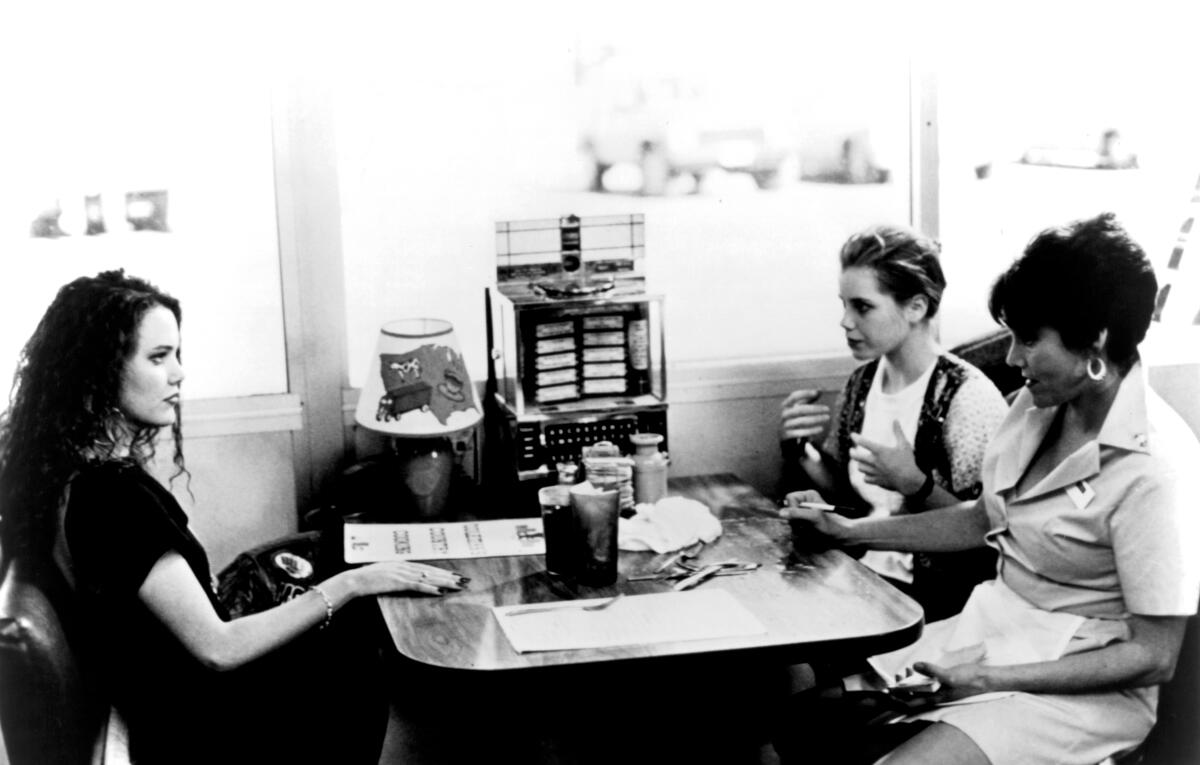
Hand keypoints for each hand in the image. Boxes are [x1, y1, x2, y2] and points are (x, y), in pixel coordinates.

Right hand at [348, 561, 466, 597]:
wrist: (355, 580)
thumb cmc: (368, 579)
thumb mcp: (386, 573)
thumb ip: (398, 574)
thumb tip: (408, 579)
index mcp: (403, 564)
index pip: (428, 567)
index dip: (443, 571)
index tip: (455, 575)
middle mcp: (406, 566)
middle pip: (432, 571)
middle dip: (450, 576)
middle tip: (464, 580)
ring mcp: (402, 573)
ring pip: (429, 577)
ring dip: (445, 582)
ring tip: (458, 586)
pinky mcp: (398, 582)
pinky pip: (417, 585)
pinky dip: (430, 588)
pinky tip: (440, 592)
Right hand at [779, 490, 854, 543]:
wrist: (840, 537)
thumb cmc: (830, 525)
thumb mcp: (813, 518)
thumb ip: (797, 513)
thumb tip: (780, 513)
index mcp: (807, 495)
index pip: (789, 498)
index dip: (792, 508)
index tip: (801, 517)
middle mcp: (804, 502)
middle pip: (787, 509)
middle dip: (794, 519)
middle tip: (805, 525)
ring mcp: (803, 512)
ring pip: (789, 519)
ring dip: (796, 527)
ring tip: (808, 530)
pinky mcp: (803, 522)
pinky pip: (793, 526)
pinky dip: (798, 531)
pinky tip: (807, 533)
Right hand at [781, 389, 830, 441]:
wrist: (782, 438)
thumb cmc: (793, 419)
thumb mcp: (798, 409)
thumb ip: (808, 400)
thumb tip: (820, 390)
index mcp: (786, 405)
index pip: (794, 396)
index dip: (805, 393)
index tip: (817, 392)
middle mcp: (784, 414)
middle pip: (800, 409)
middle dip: (815, 408)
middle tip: (827, 409)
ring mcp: (784, 425)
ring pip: (801, 421)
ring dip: (816, 419)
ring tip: (827, 417)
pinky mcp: (786, 435)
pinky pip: (800, 433)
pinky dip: (811, 430)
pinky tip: (820, 428)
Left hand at [849, 421, 923, 494]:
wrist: (909, 481)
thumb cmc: (907, 462)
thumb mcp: (904, 445)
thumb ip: (898, 432)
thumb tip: (895, 420)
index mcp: (880, 451)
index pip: (863, 442)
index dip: (856, 438)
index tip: (852, 435)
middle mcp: (874, 462)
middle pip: (856, 457)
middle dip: (852, 453)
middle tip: (851, 451)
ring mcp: (874, 472)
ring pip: (860, 468)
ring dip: (859, 464)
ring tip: (861, 462)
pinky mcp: (877, 481)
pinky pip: (865, 479)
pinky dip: (866, 476)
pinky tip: (868, 474)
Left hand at [896, 643, 989, 707]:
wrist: (986, 678)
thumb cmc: (970, 679)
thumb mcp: (950, 675)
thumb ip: (933, 671)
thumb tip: (915, 666)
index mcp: (936, 698)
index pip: (912, 703)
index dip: (899, 698)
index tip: (889, 689)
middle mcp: (936, 696)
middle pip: (913, 696)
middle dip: (902, 688)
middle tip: (897, 676)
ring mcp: (940, 690)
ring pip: (919, 690)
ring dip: (909, 682)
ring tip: (906, 671)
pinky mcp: (943, 684)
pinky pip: (926, 684)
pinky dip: (919, 678)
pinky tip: (917, 669)